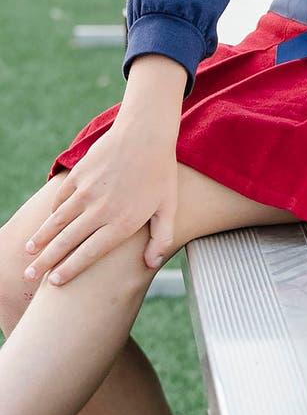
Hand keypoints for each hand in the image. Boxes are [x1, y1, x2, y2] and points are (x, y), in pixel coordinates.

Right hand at [23, 122, 178, 285]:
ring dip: (41, 238)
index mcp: (122, 222)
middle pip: (66, 242)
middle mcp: (100, 210)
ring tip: (30, 251)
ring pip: (57, 221)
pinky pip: (61, 198)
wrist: (146, 132)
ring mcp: (87, 191)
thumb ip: (161, 237)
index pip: (89, 254)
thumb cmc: (161, 171)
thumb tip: (151, 263)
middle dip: (45, 262)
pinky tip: (49, 220)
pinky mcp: (79, 174)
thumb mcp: (168, 206)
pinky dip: (53, 211)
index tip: (54, 283)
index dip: (69, 269)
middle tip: (31, 274)